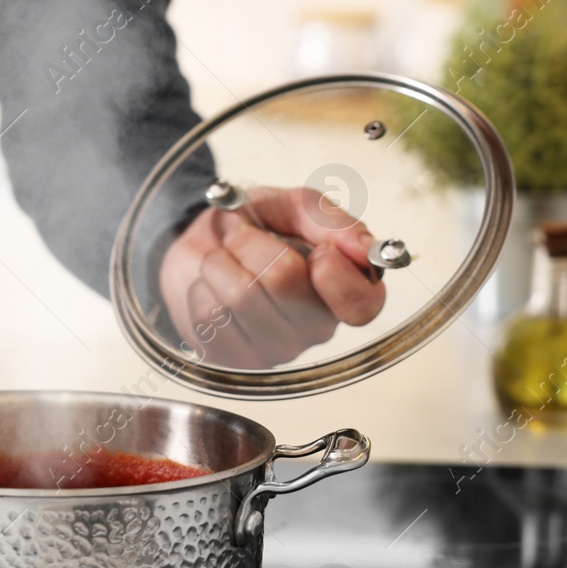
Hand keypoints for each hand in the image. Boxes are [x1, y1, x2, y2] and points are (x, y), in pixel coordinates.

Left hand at [158, 186, 385, 368]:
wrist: (201, 243)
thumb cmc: (255, 227)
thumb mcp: (295, 206)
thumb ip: (330, 220)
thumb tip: (365, 246)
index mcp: (345, 290)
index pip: (362, 306)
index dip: (338, 279)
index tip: (320, 252)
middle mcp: (316, 328)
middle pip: (285, 283)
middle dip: (254, 243)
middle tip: (247, 237)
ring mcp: (276, 351)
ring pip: (241, 295)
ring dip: (222, 262)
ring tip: (226, 259)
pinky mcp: (234, 361)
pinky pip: (208, 313)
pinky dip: (201, 285)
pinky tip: (212, 286)